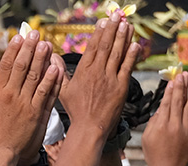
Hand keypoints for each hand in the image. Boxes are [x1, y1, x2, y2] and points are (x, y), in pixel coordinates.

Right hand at [0, 30, 61, 164]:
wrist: (0, 153)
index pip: (6, 66)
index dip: (13, 50)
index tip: (19, 37)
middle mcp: (12, 96)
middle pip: (23, 67)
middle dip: (29, 48)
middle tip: (35, 35)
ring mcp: (26, 104)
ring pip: (36, 77)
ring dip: (42, 59)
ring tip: (46, 45)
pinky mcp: (37, 113)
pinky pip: (46, 93)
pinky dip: (51, 80)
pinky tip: (55, 68)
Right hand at [58, 12, 138, 138]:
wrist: (89, 127)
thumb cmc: (76, 111)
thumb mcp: (63, 91)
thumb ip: (59, 72)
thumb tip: (51, 57)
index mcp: (84, 72)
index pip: (93, 48)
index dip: (99, 33)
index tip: (103, 22)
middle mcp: (98, 72)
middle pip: (107, 46)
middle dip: (112, 29)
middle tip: (117, 16)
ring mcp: (110, 79)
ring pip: (118, 53)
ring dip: (123, 37)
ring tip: (127, 24)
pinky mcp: (121, 87)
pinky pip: (127, 67)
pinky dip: (132, 55)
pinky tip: (135, 44)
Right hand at [141, 73, 187, 165]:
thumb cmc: (155, 156)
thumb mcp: (147, 139)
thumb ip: (153, 123)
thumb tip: (160, 110)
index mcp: (160, 126)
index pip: (166, 103)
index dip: (170, 91)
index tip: (173, 80)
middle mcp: (174, 125)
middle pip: (178, 102)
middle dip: (182, 87)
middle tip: (184, 74)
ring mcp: (186, 130)